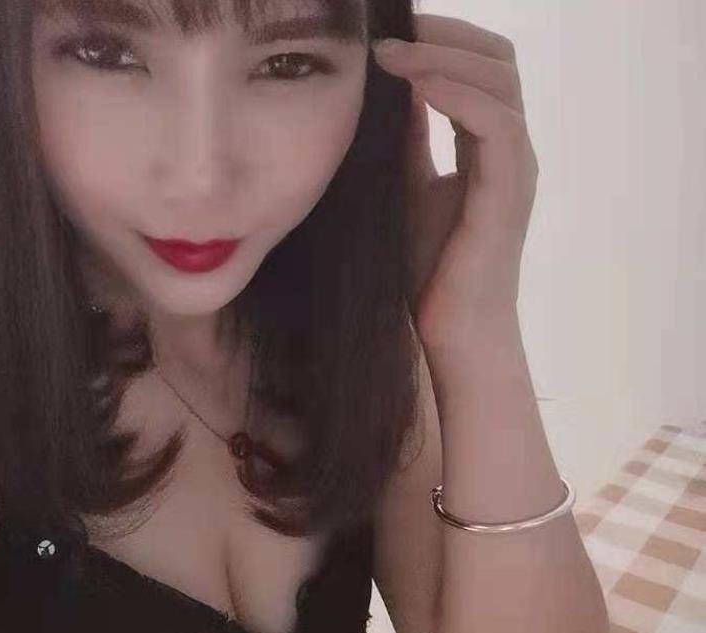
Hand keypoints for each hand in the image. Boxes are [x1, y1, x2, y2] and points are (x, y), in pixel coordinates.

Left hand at [372, 14, 538, 352]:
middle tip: (387, 32)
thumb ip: (410, 140)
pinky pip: (494, 122)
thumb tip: (392, 90)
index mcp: (490, 148)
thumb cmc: (431, 269)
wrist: (452, 329)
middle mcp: (512, 150)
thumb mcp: (410, 187)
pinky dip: (454, 94)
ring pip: (498, 82)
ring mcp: (516, 169)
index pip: (480, 69)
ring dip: (442, 56)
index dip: (441, 40)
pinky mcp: (507, 193)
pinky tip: (413, 84)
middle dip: (444, 34)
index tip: (388, 35)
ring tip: (388, 52)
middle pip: (498, 61)